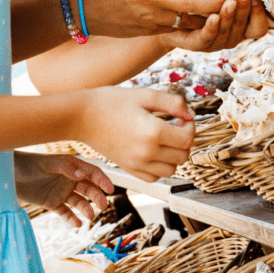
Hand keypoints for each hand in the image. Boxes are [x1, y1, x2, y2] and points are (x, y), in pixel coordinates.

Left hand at [13, 151, 114, 226]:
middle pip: (89, 189)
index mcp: (72, 167)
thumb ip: (65, 168)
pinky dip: (71, 218)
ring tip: (90, 216)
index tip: (110, 189)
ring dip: (86, 209)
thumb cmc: (28, 163)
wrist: (7, 174)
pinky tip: (76, 223)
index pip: (92, 173)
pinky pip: (65, 212)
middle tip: (102, 205)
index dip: (102, 180)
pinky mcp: (52, 204)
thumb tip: (82, 175)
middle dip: (98, 197)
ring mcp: (62, 192)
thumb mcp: (47, 163)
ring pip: (79, 202)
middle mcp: (70, 180)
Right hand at [76, 87, 195, 182]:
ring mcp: (136, 163)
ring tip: (167, 140)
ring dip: (175, 156)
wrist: (82, 116)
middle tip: (176, 127)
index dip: (191, 127)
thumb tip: (190, 114)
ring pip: (171, 170)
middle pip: (182, 156)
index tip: (183, 118)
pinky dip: (160, 168)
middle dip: (185, 141)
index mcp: (153, 132)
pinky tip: (155, 151)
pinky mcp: (128, 168)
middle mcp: (147, 152)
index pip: (187, 138)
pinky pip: (154, 177)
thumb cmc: (112, 102)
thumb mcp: (146, 95)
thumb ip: (173, 103)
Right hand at [81, 0, 232, 37]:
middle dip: (220, 1)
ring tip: (227, 9)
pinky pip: (180, 29)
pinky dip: (196, 24)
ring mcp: (154, 17)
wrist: (90, 9)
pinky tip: (208, 20)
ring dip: (211, 16)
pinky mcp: (152, 31)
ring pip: (192, 20)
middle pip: (197, 1)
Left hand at [157, 0, 270, 52]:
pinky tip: (212, 16)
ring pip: (226, 31)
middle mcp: (232, 36)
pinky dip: (211, 27)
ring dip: (229, 17)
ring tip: (229, 2)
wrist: (172, 14)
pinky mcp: (198, 44)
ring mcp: (216, 42)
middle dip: (245, 7)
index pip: (259, 26)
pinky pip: (207, 37)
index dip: (261, 13)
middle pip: (243, 25)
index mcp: (241, 26)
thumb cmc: (204, 0)